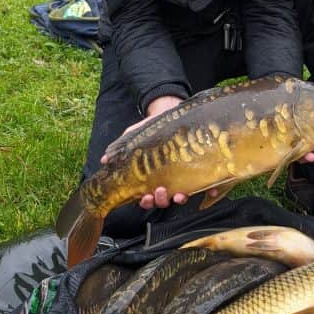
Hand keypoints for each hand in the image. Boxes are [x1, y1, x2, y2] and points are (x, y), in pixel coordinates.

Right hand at [100, 95, 217, 208]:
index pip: (147, 196)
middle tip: (161, 192)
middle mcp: (169, 180)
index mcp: (152, 177)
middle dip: (162, 200)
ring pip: (183, 196)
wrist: (172, 112)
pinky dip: (210, 191)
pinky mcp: (202, 170)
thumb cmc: (152, 128)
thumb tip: (103, 160)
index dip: (146, 201)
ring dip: (180, 199)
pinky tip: (210, 192)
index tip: (145, 197)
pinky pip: (208, 186)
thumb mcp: (135, 135)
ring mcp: (185, 177)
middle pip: (164, 200)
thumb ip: (122, 148)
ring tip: (180, 194)